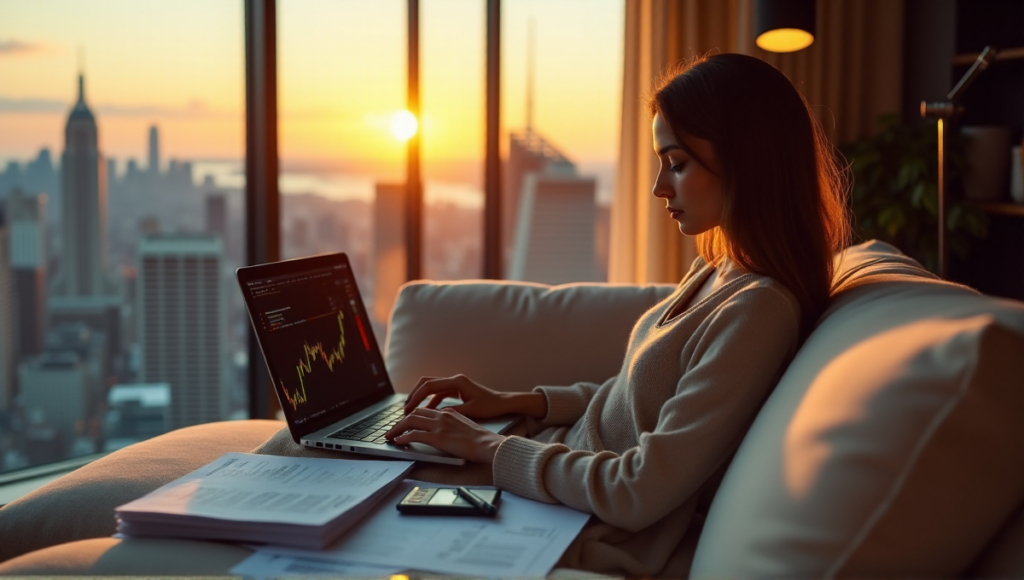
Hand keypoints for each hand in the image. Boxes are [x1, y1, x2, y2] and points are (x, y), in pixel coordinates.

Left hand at [384, 407, 504, 463]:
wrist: (487, 444)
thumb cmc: (480, 439)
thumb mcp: (466, 424)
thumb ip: (453, 422)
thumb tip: (443, 429)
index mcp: (449, 412)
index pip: (425, 410)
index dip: (412, 415)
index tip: (405, 422)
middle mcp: (442, 415)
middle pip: (415, 413)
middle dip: (401, 421)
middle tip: (393, 429)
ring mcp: (439, 425)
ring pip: (410, 421)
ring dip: (397, 428)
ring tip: (390, 435)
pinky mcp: (437, 437)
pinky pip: (414, 435)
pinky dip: (403, 437)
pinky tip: (398, 441)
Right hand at [403, 374, 515, 418]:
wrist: (503, 402)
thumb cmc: (490, 406)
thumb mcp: (471, 411)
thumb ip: (452, 413)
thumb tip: (434, 416)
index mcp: (457, 382)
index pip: (429, 386)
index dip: (416, 397)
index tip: (408, 409)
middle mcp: (454, 380)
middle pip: (426, 382)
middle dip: (414, 394)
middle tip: (405, 408)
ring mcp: (455, 384)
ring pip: (431, 387)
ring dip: (421, 397)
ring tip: (412, 411)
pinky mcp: (456, 390)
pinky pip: (438, 393)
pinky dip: (430, 401)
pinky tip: (426, 412)